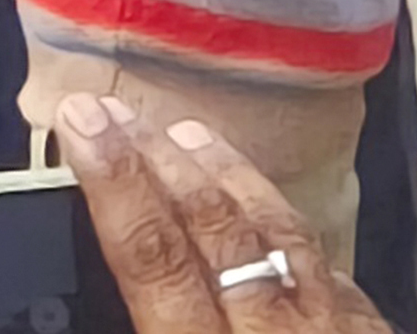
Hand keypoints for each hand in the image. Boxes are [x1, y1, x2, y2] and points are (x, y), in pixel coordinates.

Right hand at [61, 99, 393, 333]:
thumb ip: (150, 326)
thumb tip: (124, 295)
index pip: (155, 256)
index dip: (116, 181)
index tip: (81, 117)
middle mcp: (276, 331)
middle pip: (214, 226)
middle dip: (159, 158)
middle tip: (115, 105)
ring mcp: (335, 329)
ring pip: (279, 231)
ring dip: (229, 176)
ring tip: (186, 132)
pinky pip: (334, 273)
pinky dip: (295, 236)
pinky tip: (278, 214)